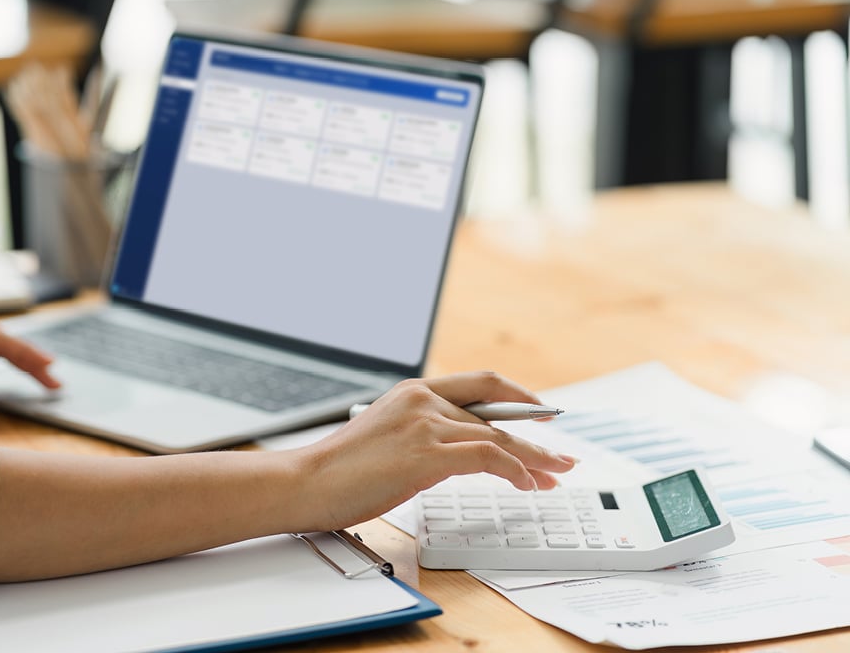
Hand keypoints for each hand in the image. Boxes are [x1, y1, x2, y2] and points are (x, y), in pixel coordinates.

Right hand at [295, 371, 577, 530]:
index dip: (518, 397)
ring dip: (535, 458)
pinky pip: (488, 457)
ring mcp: (425, 424)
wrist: (305, 482)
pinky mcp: (426, 454)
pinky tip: (526, 483)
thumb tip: (461, 454)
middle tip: (562, 457)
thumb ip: (423, 436)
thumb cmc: (340, 471)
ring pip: (499, 436)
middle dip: (536, 438)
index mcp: (413, 392)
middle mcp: (423, 400)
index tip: (542, 413)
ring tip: (555, 475)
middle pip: (497, 413)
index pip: (480, 383)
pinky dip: (515, 470)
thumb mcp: (387, 439)